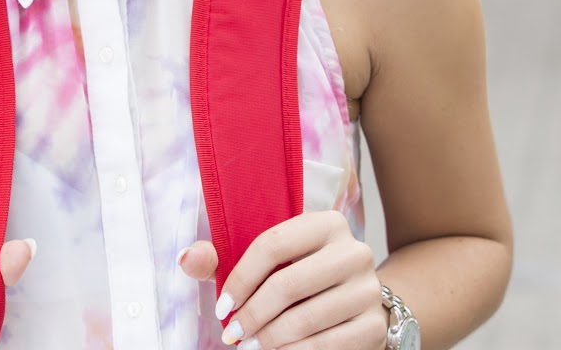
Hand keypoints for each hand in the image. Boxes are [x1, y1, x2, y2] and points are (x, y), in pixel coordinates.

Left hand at [179, 211, 384, 348]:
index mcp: (327, 223)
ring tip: (249, 347)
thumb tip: (187, 258)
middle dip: (251, 315)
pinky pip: (324, 346)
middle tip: (232, 334)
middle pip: (287, 284)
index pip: (273, 244)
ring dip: (268, 339)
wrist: (357, 304)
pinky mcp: (373, 325)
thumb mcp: (269, 263)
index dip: (240, 279)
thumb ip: (223, 259)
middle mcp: (353, 251)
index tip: (221, 307)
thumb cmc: (303, 279)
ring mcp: (368, 289)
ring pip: (304, 318)